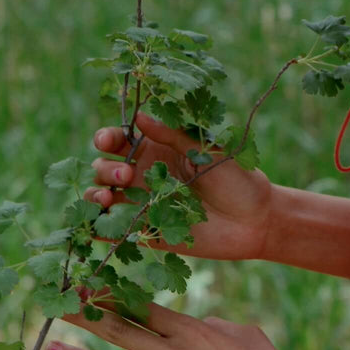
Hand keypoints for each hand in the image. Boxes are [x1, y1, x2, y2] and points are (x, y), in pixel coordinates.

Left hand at [48, 302, 297, 349]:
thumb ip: (212, 325)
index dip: (113, 296)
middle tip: (57, 305)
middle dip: (85, 315)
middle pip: (118, 330)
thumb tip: (195, 326)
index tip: (89, 287)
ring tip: (51, 348)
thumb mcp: (242, 333)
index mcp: (190, 328)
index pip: (142, 307)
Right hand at [87, 111, 272, 260]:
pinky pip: (110, 231)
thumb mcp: (205, 151)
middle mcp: (144, 176)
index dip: (107, 138)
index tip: (108, 140)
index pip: (120, 141)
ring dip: (94, 195)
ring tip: (108, 197)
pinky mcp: (145, 232)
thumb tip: (138, 116)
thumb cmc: (235, 178)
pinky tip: (98, 224)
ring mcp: (142, 204)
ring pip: (101, 198)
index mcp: (157, 150)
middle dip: (106, 169)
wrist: (254, 220)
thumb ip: (172, 136)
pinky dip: (97, 228)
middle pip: (104, 168)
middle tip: (128, 175)